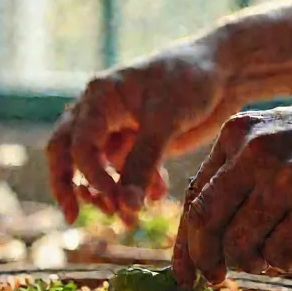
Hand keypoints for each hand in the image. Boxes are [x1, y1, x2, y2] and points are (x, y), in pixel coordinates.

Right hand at [47, 38, 243, 224]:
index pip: (78, 143)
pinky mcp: (137, 142)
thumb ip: (143, 164)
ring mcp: (118, 128)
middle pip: (67, 152)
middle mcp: (100, 111)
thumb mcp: (166, 121)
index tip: (114, 200)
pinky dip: (136, 187)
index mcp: (99, 97)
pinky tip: (158, 195)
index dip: (91, 175)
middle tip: (74, 216)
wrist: (224, 71)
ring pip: (98, 167)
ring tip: (128, 219)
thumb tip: (124, 206)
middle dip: (68, 185)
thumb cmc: (191, 81)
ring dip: (109, 194)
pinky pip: (125, 171)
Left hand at [171, 93, 291, 284]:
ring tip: (276, 254)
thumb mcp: (277, 135)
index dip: (185, 242)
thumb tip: (204, 234)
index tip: (183, 272)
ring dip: (254, 262)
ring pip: (241, 245)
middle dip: (204, 261)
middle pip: (205, 223)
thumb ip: (240, 171)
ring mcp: (286, 178)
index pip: (194, 197)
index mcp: (237, 134)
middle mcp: (254, 152)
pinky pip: (279, 254)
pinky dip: (284, 262)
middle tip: (214, 280)